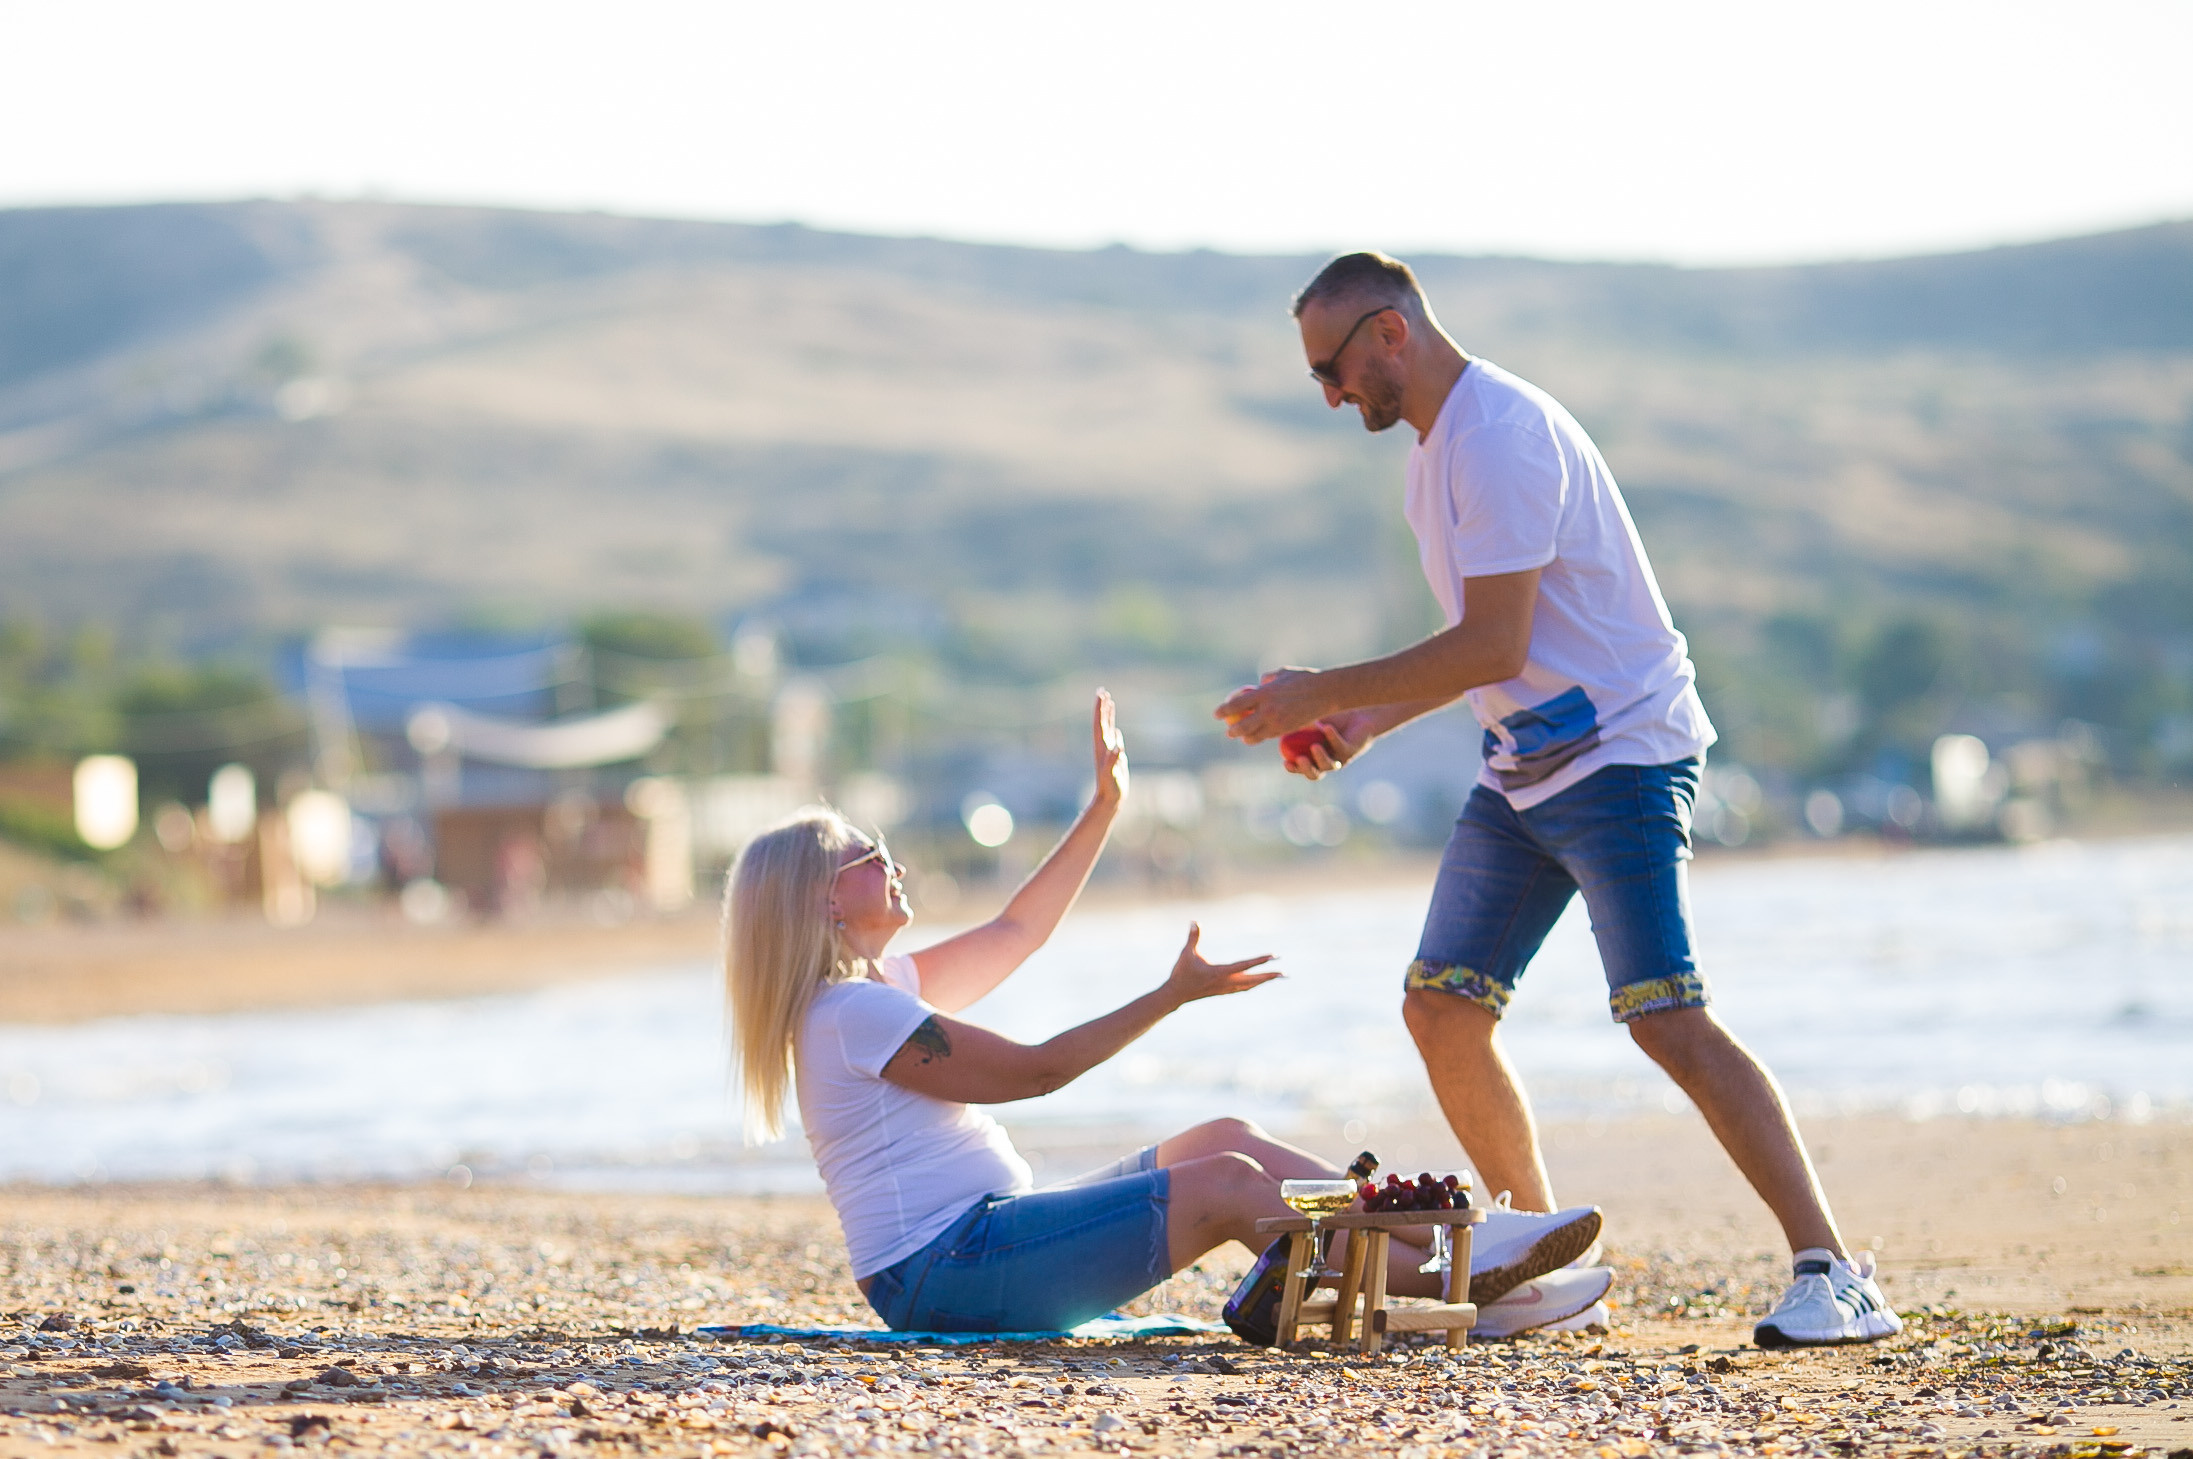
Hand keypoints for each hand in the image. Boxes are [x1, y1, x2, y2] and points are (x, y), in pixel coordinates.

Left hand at [1092, 688, 1127, 805]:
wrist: (1110, 798)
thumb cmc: (1109, 787)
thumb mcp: (1110, 774)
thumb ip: (1113, 760)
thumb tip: (1118, 747)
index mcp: (1101, 747)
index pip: (1099, 724)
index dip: (1100, 710)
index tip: (1101, 695)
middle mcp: (1103, 746)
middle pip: (1101, 723)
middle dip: (1102, 707)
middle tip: (1102, 691)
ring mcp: (1109, 752)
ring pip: (1108, 729)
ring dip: (1108, 716)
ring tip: (1109, 703)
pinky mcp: (1115, 758)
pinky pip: (1114, 741)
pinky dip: (1115, 732)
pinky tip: (1116, 729)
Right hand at [1162, 923, 1280, 1006]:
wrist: (1175, 995)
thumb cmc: (1181, 973)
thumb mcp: (1186, 953)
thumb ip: (1193, 937)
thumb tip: (1194, 921)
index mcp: (1220, 972)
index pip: (1245, 965)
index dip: (1260, 960)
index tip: (1274, 956)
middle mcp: (1226, 982)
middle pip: (1253, 979)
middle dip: (1269, 976)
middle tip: (1285, 973)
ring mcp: (1225, 989)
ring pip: (1250, 985)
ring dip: (1263, 981)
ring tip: (1276, 977)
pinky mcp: (1223, 992)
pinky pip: (1243, 988)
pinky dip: (1252, 985)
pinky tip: (1256, 983)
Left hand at [1215, 667, 1328, 744]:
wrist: (1325, 693)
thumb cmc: (1304, 679)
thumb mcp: (1282, 673)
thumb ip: (1268, 679)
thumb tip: (1259, 684)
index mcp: (1264, 693)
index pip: (1237, 705)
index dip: (1224, 711)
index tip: (1216, 715)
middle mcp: (1268, 710)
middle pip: (1242, 726)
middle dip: (1232, 730)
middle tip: (1228, 730)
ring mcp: (1277, 722)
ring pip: (1254, 736)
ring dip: (1245, 737)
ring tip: (1242, 736)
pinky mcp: (1286, 730)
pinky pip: (1267, 737)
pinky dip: (1260, 737)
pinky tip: (1258, 736)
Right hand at [1282, 708, 1377, 780]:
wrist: (1358, 713)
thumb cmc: (1332, 716)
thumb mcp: (1310, 718)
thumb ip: (1295, 722)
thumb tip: (1273, 719)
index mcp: (1314, 758)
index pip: (1301, 769)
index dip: (1293, 769)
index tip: (1285, 762)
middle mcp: (1327, 761)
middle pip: (1315, 774)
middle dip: (1306, 769)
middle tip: (1300, 760)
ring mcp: (1340, 757)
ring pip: (1329, 765)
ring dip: (1321, 757)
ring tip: (1315, 746)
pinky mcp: (1352, 750)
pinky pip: (1341, 746)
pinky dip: (1332, 737)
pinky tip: (1326, 728)